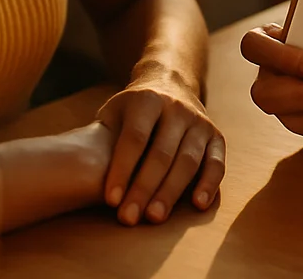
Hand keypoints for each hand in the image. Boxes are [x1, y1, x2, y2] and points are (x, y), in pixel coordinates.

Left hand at [95, 77, 225, 224]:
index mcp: (147, 100)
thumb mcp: (115, 111)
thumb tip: (85, 172)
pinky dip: (209, 184)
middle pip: (161, 153)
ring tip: (154, 217)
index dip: (122, 169)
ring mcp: (199, 122)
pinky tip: (197, 205)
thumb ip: (104, 137)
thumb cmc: (133, 110)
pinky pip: (217, 162)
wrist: (170, 84)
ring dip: (170, 192)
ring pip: (188, 161)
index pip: (135, 138)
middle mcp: (177, 108)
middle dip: (143, 188)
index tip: (111, 199)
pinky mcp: (216, 136)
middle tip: (128, 218)